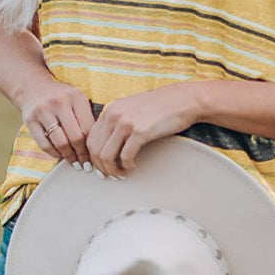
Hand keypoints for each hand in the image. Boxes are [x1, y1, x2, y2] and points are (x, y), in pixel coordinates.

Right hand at [18, 72, 96, 168]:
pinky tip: (60, 155)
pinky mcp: (30, 120)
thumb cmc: (61, 97)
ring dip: (69, 156)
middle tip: (85, 164)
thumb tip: (98, 146)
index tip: (95, 157)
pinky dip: (54, 153)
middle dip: (82, 154)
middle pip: (75, 137)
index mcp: (75, 97)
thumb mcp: (76, 100)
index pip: (88, 128)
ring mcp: (43, 111)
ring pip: (60, 142)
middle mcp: (59, 102)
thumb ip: (87, 117)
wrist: (33, 87)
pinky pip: (44, 144)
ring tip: (74, 163)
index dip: (92, 146)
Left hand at [85, 83, 202, 177]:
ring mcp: (126, 123)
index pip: (91, 138)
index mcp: (110, 110)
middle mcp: (114, 115)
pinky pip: (125, 156)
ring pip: (106, 155)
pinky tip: (133, 164)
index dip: (94, 157)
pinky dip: (127, 165)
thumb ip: (118, 122)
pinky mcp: (140, 132)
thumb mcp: (132, 108)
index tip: (101, 166)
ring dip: (113, 169)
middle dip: (101, 167)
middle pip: (95, 149)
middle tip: (111, 174)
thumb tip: (109, 144)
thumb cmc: (161, 106)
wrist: (183, 100)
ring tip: (121, 173)